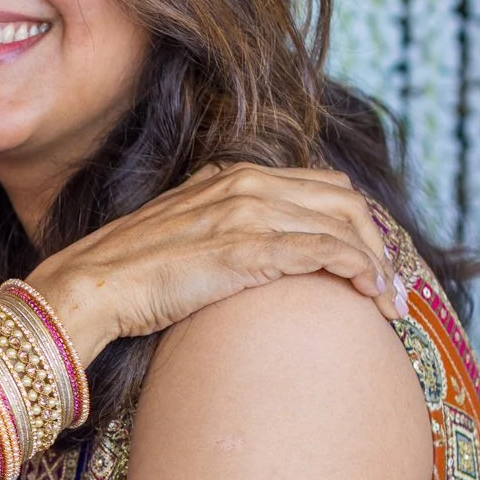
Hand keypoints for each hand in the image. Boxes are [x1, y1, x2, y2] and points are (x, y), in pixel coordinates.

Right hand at [30, 163, 401, 361]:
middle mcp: (243, 184)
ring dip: (377, 262)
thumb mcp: (184, 239)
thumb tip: (254, 262)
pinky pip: (326, 249)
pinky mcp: (248, 248)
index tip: (367, 262)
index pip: (319, 185)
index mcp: (229, 177)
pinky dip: (360, 269)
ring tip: (389, 301)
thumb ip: (221, 234)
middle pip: (342, 198)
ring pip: (343, 223)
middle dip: (376, 241)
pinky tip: (370, 294)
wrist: (90, 290)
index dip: (353, 222)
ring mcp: (247, 213)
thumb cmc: (130, 278)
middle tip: (389, 287)